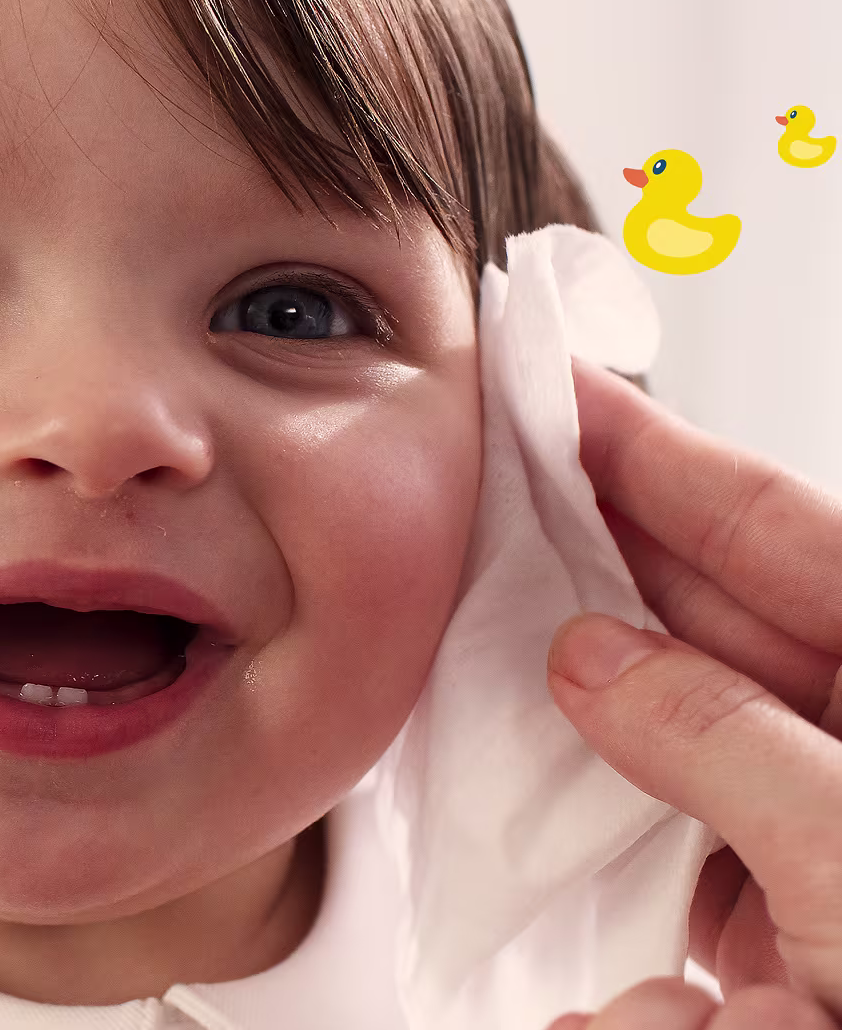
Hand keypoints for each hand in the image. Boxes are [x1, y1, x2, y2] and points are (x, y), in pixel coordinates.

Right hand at [541, 357, 841, 1027]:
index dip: (659, 452)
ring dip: (585, 688)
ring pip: (673, 717)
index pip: (776, 526)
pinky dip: (600, 816)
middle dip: (601, 554)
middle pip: (713, 610)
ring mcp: (819, 822)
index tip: (560, 393)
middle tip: (496, 496)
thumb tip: (593, 660)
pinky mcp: (778, 909)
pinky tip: (543, 773)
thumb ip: (723, 737)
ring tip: (494, 629)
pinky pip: (666, 826)